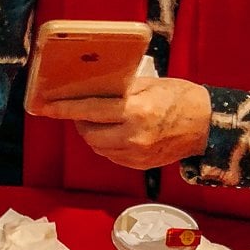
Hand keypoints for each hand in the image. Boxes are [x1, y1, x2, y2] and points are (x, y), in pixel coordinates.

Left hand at [36, 74, 210, 169]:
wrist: (205, 125)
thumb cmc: (180, 97)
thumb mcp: (150, 84)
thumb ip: (121, 89)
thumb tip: (92, 88)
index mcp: (135, 111)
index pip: (90, 110)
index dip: (64, 108)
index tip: (45, 106)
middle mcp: (133, 135)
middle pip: (89, 132)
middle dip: (79, 121)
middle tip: (79, 109)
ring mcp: (135, 154)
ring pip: (97, 147)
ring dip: (92, 134)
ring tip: (98, 120)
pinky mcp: (138, 165)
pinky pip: (111, 156)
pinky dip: (106, 144)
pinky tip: (113, 133)